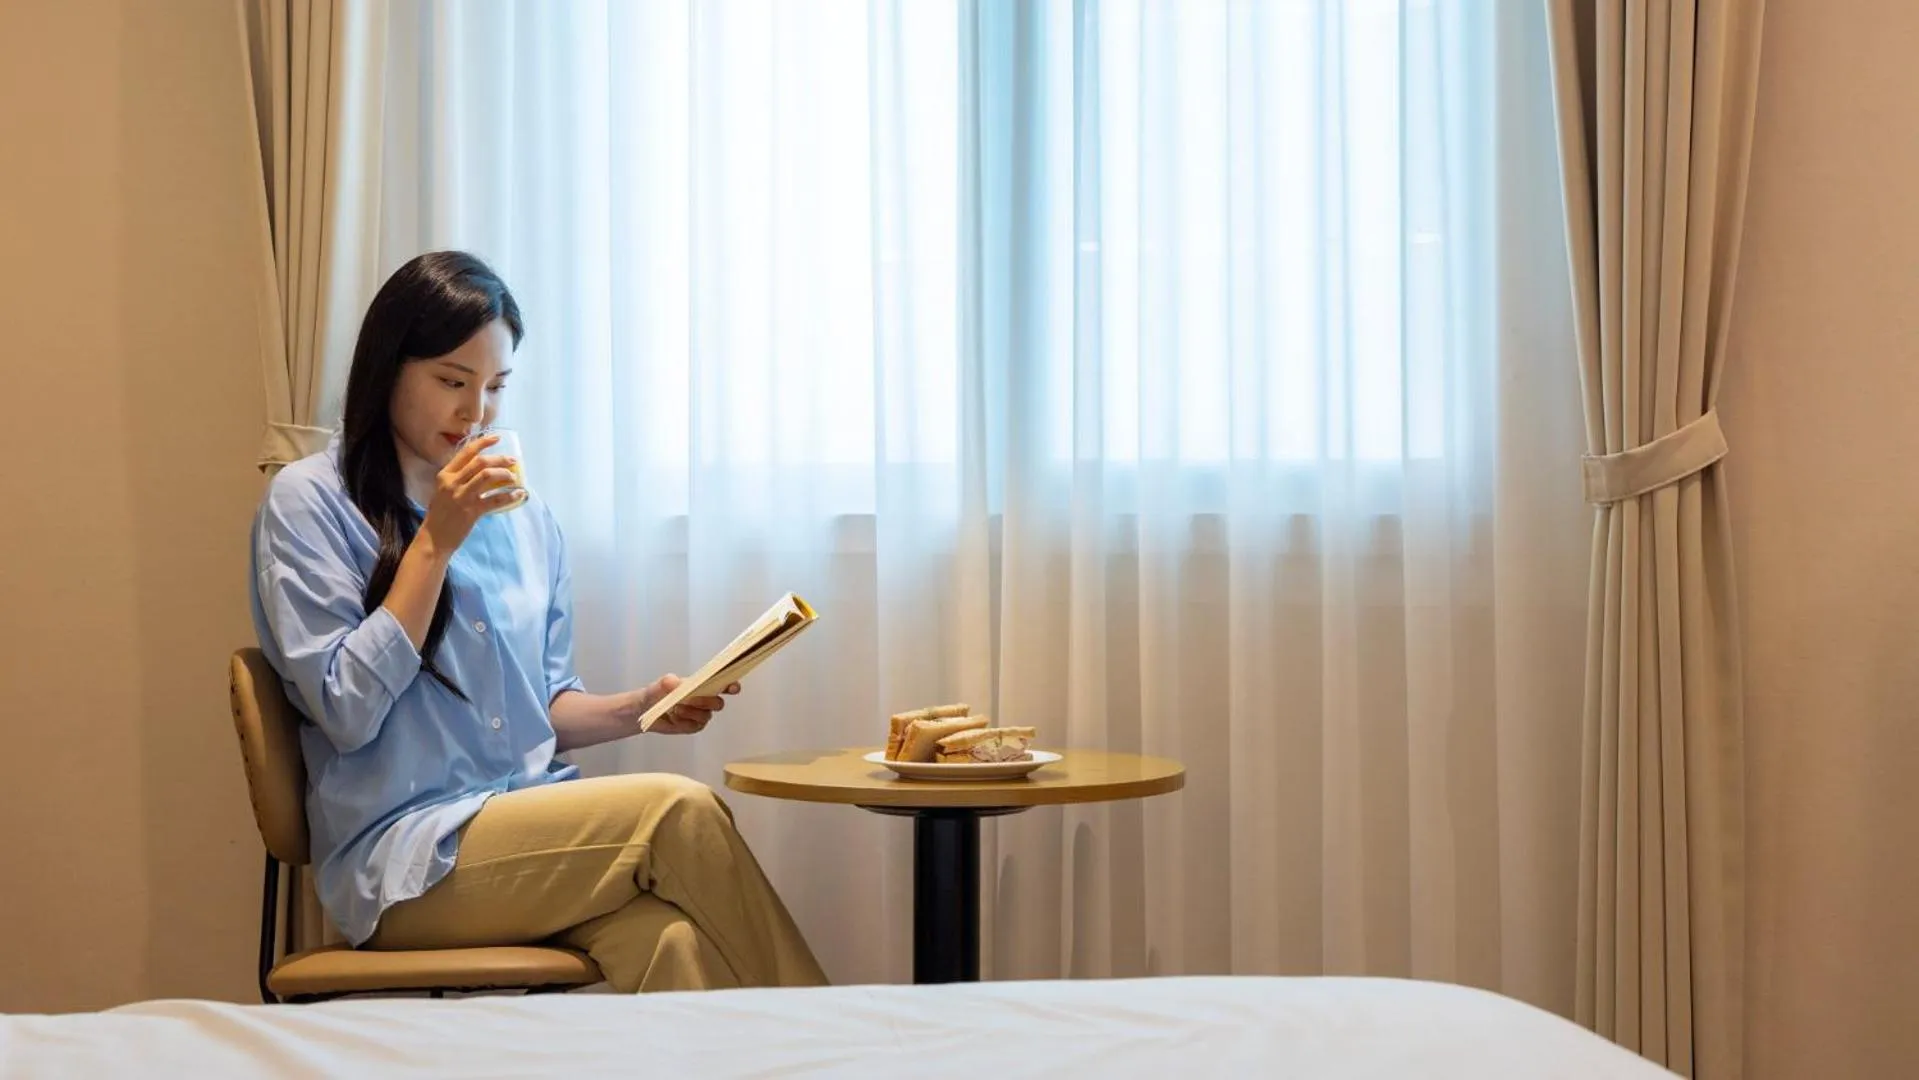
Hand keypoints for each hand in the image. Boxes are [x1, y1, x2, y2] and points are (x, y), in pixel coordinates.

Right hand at [419, 433, 518, 554]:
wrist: (434, 538)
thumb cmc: (440, 514)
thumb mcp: (443, 490)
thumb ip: (458, 478)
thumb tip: (483, 469)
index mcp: (445, 474)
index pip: (466, 452)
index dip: (483, 442)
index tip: (497, 438)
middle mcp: (452, 482)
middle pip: (481, 462)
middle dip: (500, 459)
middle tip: (513, 461)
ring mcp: (462, 496)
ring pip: (488, 476)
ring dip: (505, 474)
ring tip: (514, 478)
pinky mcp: (472, 511)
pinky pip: (495, 499)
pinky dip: (510, 496)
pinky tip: (518, 495)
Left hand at [640, 674, 741, 734]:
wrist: (645, 711)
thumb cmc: (656, 693)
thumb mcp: (659, 685)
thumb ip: (666, 683)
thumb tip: (673, 682)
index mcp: (703, 685)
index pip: (723, 685)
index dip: (731, 686)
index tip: (732, 687)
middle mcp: (705, 700)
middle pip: (718, 703)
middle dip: (706, 701)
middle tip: (690, 699)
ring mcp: (700, 714)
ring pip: (706, 716)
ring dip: (691, 712)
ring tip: (675, 709)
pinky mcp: (694, 726)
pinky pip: (695, 726)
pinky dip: (684, 722)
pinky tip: (674, 717)